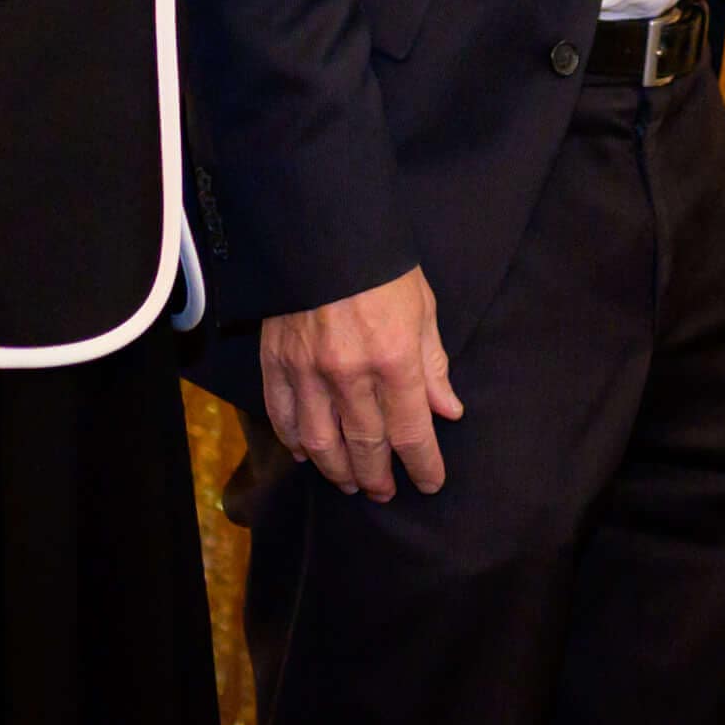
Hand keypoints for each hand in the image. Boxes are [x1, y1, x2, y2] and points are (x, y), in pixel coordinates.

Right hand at [262, 264, 458, 500]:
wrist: (325, 232)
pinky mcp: (276, 363)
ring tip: (349, 483)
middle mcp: (351, 375)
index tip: (430, 482)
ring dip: (337, 471)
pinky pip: (282, 417)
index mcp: (394, 360)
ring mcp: (308, 372)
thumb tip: (448, 411)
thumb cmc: (382, 268)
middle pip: (365, 446)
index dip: (423, 464)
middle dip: (378, 477)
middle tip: (385, 493)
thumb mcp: (423, 309)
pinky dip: (293, 442)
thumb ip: (434, 366)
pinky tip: (305, 454)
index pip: (411, 432)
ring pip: (321, 443)